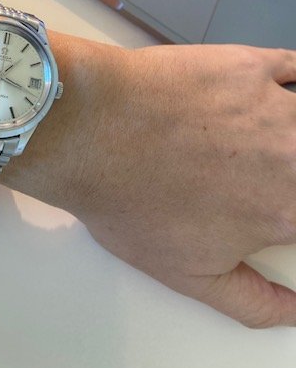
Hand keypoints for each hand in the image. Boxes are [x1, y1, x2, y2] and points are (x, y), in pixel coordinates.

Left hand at [1, 36, 295, 327]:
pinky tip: (277, 92)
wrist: (92, 131)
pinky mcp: (250, 66)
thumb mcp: (188, 274)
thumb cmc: (129, 198)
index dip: (291, 216)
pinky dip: (293, 80)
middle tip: (269, 176)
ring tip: (269, 143)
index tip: (280, 210)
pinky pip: (295, 68)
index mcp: (285, 211)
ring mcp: (275, 106)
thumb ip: (253, 302)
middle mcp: (294, 157)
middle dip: (294, 175)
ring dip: (292, 135)